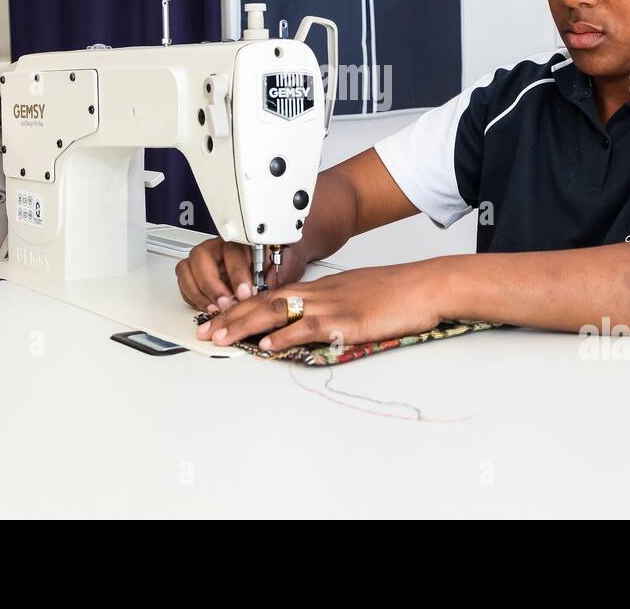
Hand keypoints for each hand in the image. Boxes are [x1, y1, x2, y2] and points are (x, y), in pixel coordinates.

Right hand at [174, 238, 306, 314]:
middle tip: (225, 303)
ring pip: (187, 268)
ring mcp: (205, 259)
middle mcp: (218, 246)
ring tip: (215, 309)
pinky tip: (208, 307)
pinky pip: (184, 283)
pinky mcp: (196, 274)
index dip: (236, 274)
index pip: (232, 251)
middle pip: (201, 257)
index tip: (244, 293)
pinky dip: (192, 297)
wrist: (275, 259)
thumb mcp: (284, 266)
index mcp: (241, 240)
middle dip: (211, 284)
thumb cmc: (277, 260)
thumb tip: (265, 290)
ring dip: (198, 292)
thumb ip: (274, 276)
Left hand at [195, 260, 448, 351]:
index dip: (240, 307)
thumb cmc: (396, 290)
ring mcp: (331, 306)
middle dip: (230, 317)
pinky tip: (268, 345)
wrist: (424, 285)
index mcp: (321, 287)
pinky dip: (284, 337)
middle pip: (264, 302)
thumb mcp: (356, 293)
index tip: (218, 318)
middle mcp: (319, 293)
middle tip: (205, 331)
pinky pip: (308, 328)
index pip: (270, 294)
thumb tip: (311, 322)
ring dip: (245, 326)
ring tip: (221, 338)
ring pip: (277, 312)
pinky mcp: (345, 322)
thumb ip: (331, 305)